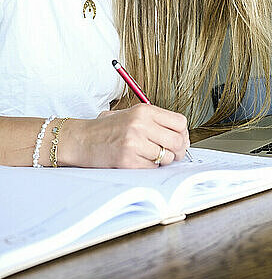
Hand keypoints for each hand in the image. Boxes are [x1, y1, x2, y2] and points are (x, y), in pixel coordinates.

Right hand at [62, 104, 189, 168]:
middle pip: (178, 141)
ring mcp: (134, 143)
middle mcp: (141, 124)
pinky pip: (151, 168)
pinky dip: (148, 167)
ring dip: (161, 160)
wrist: (81, 140)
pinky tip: (137, 160)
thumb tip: (181, 135)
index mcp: (144, 110)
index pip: (180, 122)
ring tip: (149, 156)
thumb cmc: (107, 128)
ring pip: (166, 157)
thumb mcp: (131, 114)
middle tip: (170, 153)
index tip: (178, 139)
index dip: (182, 134)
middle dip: (177, 151)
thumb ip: (155, 121)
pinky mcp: (128, 160)